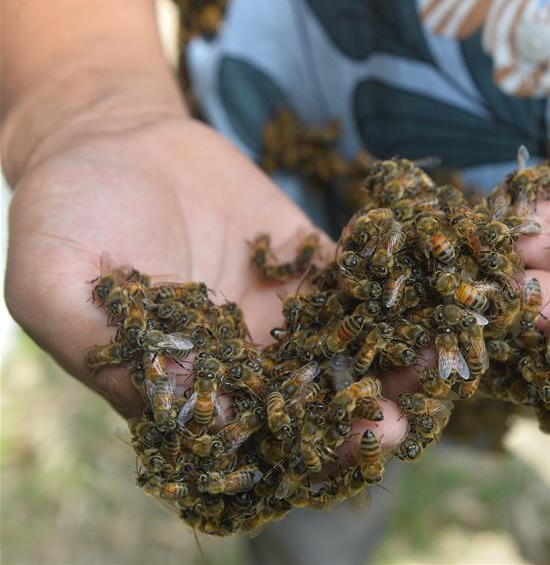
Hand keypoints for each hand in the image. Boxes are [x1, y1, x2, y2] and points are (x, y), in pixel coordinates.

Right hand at [4, 111, 407, 445]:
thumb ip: (114, 348)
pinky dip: (397, 275)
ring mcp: (288, 313)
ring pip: (357, 344)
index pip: (264, 437)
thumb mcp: (61, 284)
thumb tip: (188, 411)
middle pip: (327, 400)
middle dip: (378, 406)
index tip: (366, 441)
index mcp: (197, 391)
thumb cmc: (68, 213)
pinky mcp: (312, 265)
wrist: (109, 140)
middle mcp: (252, 363)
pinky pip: (362, 277)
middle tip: (421, 407)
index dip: (318, 446)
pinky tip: (432, 270)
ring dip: (406, 350)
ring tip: (450, 343)